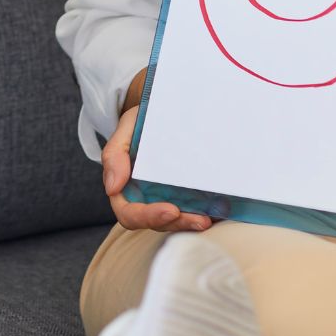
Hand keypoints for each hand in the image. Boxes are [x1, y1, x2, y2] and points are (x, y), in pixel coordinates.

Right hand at [103, 101, 212, 233]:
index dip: (148, 217)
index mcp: (126, 190)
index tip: (170, 210)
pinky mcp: (188, 194)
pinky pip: (195, 209)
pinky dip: (208, 213)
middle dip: (179, 224)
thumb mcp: (124, 131)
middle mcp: (147, 199)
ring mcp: (168, 198)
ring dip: (193, 223)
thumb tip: (113, 188)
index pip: (131, 215)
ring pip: (178, 221)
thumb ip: (114, 156)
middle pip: (158, 222)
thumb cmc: (140, 122)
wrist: (162, 111)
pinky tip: (222, 210)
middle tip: (200, 220)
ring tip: (211, 219)